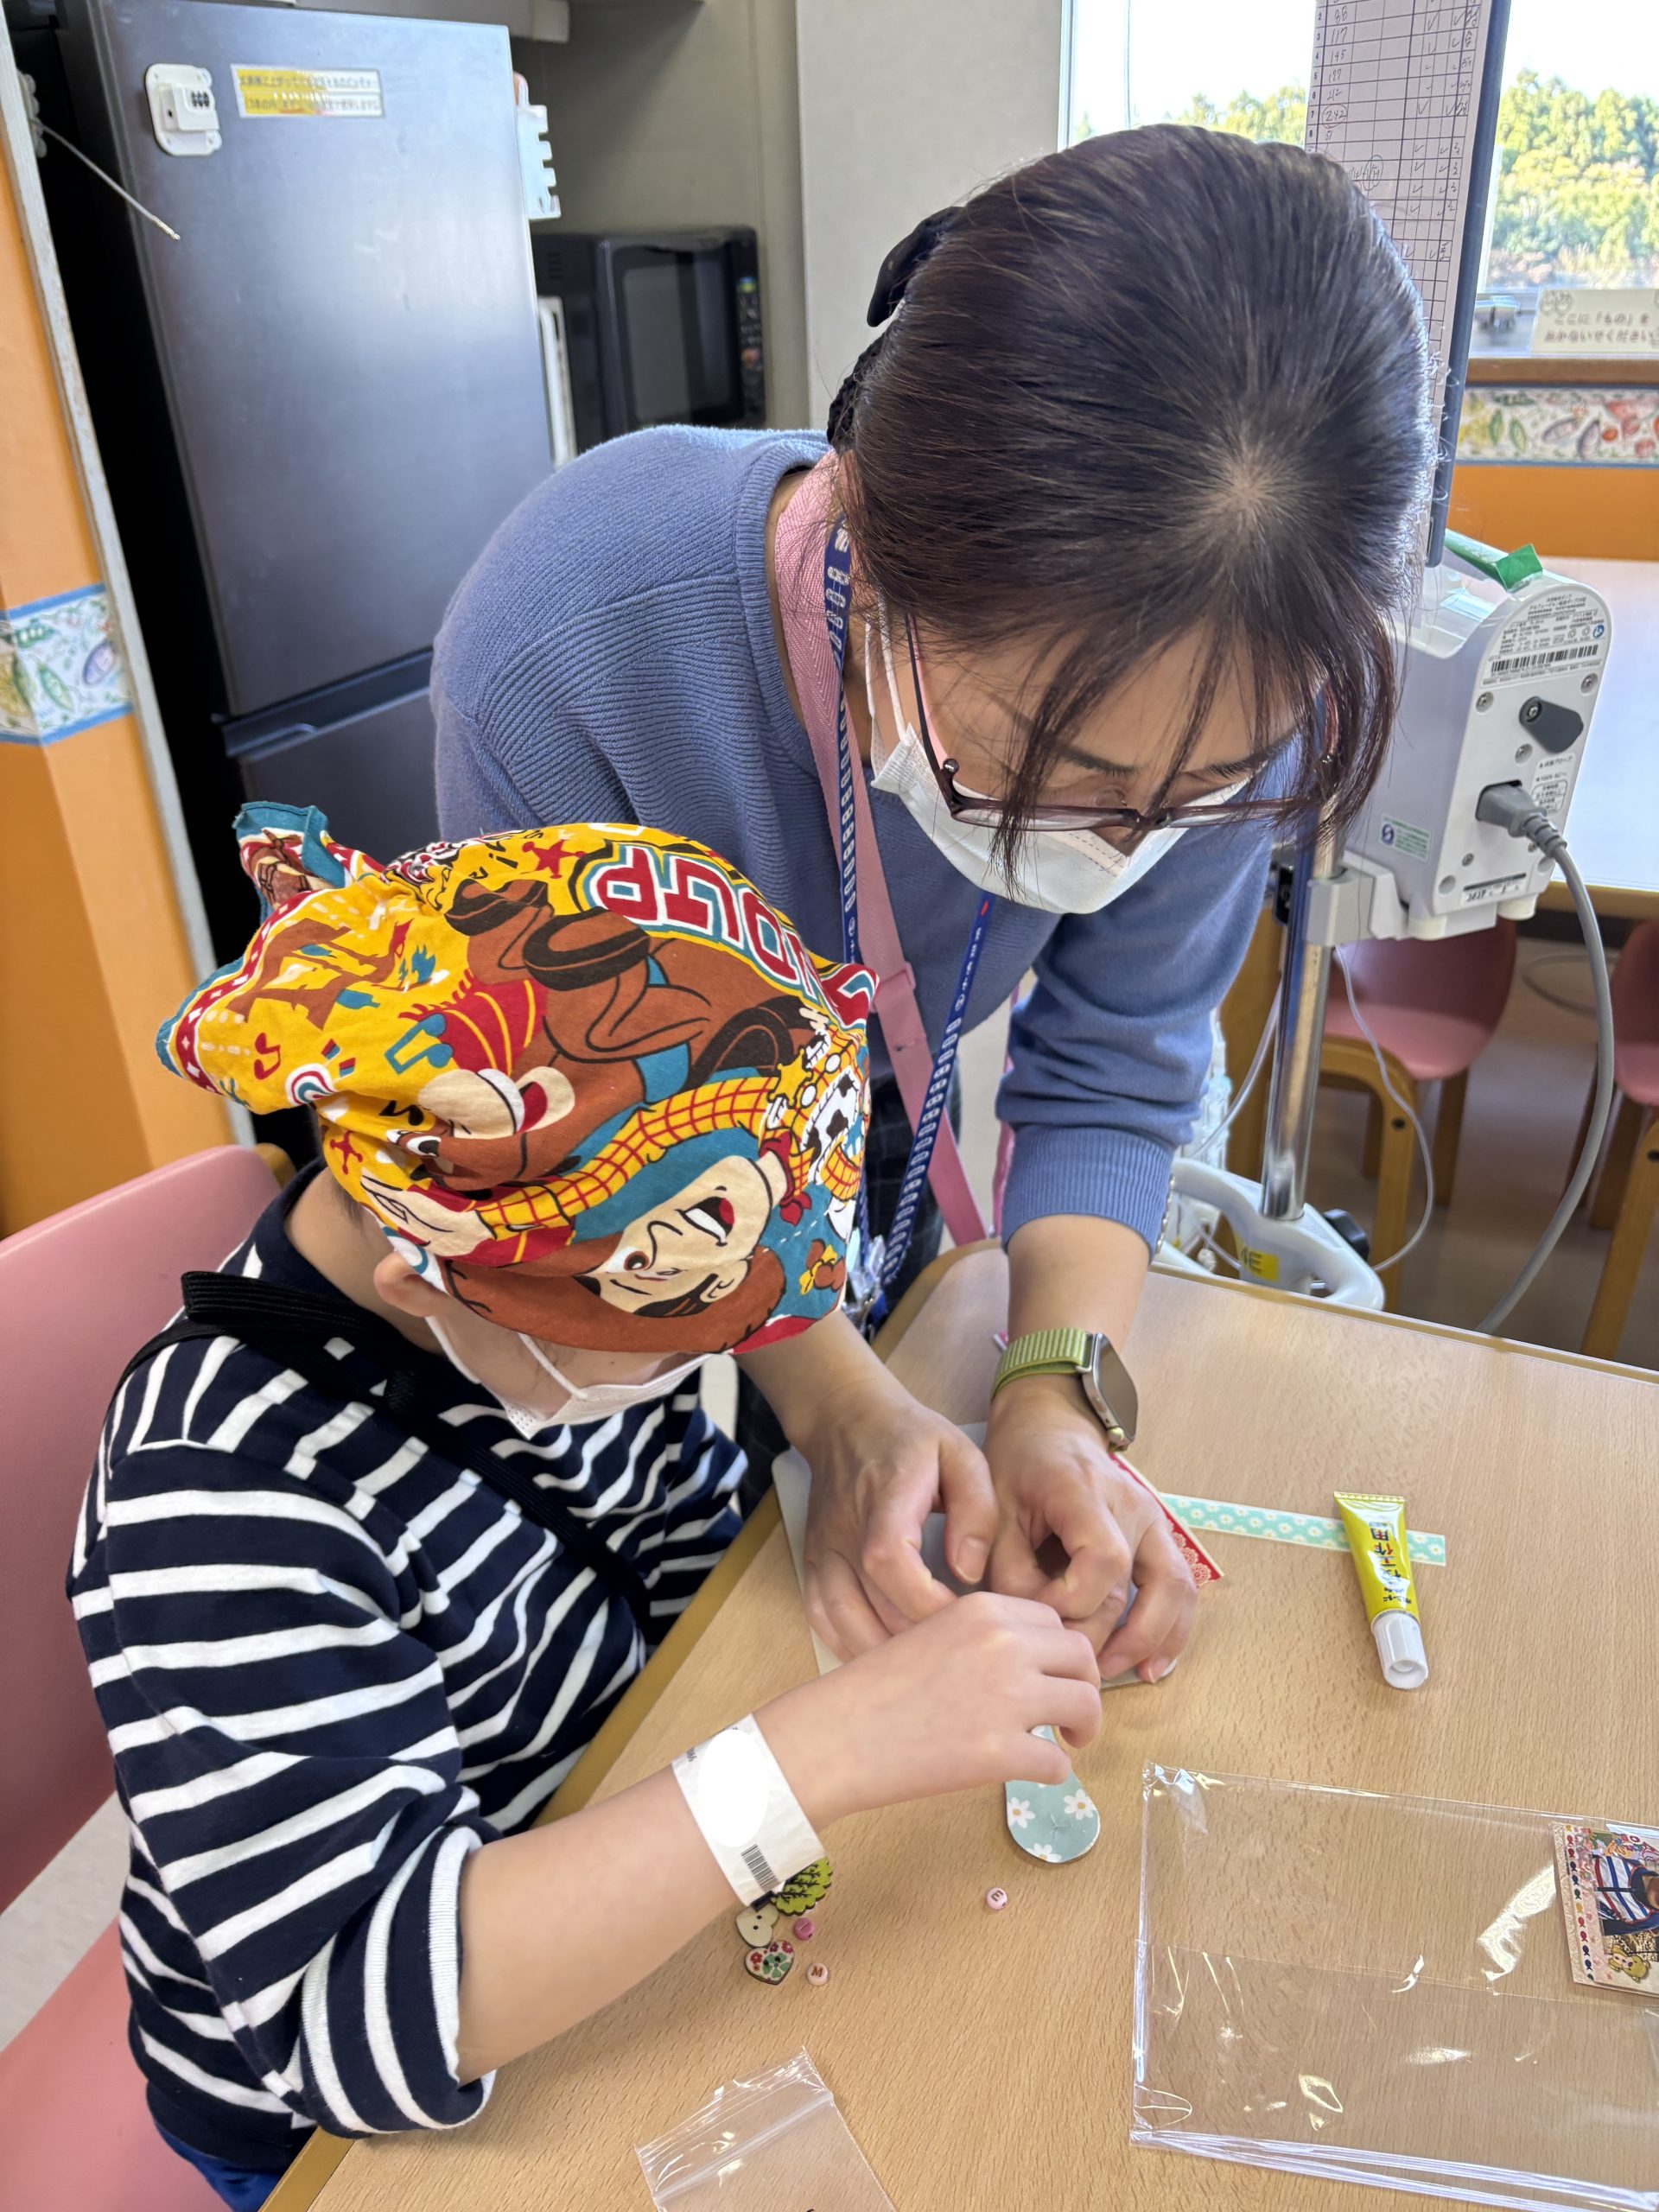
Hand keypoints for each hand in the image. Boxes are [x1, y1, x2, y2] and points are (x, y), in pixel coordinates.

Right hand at [762, 1592, 1101, 1825]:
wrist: (837, 1734)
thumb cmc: (875, 1689)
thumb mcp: (932, 1633)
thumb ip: (984, 1639)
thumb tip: (1035, 1667)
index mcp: (985, 1609)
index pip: (1055, 1622)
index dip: (1059, 1654)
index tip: (1051, 1676)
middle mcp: (1004, 1644)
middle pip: (1084, 1657)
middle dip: (1084, 1685)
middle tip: (1068, 1713)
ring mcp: (1006, 1698)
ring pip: (1087, 1705)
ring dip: (1084, 1726)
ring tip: (1064, 1741)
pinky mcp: (1000, 1752)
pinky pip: (1057, 1764)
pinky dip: (1053, 1772)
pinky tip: (1029, 1772)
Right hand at [796, 1375, 997, 1660]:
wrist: (847, 1421)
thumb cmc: (911, 1438)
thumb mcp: (962, 1455)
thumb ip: (976, 1510)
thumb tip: (970, 1571)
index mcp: (884, 1500)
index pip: (889, 1562)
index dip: (926, 1603)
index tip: (967, 1623)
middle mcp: (844, 1531)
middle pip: (868, 1604)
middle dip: (916, 1642)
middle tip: (959, 1658)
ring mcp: (823, 1550)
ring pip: (840, 1619)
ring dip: (881, 1653)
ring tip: (923, 1671)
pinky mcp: (813, 1563)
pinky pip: (820, 1617)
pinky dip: (847, 1644)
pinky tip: (881, 1663)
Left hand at [983, 1374, 1195, 1681]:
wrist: (1049, 1429)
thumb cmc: (1018, 1467)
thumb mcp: (995, 1508)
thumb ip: (1009, 1566)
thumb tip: (1035, 1626)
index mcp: (1084, 1491)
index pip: (1104, 1559)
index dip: (1074, 1600)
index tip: (1041, 1618)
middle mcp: (1130, 1505)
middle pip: (1133, 1586)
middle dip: (1103, 1635)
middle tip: (1070, 1666)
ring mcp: (1154, 1520)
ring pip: (1174, 1589)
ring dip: (1150, 1640)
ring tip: (1125, 1678)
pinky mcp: (1161, 1536)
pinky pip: (1181, 1588)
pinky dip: (1172, 1630)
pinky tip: (1152, 1666)